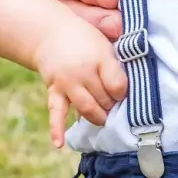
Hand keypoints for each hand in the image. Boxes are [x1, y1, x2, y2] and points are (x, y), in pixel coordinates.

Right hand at [34, 20, 127, 146]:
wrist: (50, 33)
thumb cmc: (85, 41)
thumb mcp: (105, 45)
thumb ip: (116, 66)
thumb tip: (127, 92)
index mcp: (100, 58)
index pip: (118, 86)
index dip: (123, 94)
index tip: (122, 93)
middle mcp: (83, 71)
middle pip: (103, 99)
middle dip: (111, 106)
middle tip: (113, 105)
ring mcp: (67, 82)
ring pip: (86, 108)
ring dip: (97, 117)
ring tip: (103, 118)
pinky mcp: (54, 91)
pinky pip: (55, 112)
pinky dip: (56, 129)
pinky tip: (59, 144)